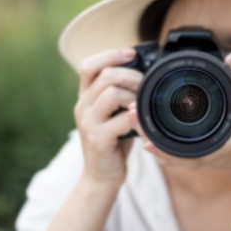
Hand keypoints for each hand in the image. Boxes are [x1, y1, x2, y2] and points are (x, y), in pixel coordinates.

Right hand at [74, 48, 142, 185]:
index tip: (132, 53)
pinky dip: (137, 120)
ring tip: (143, 107)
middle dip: (133, 76)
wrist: (101, 176)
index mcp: (86, 96)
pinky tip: (143, 125)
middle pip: (106, 75)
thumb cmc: (113, 142)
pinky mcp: (97, 139)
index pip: (90, 65)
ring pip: (112, 94)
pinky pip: (121, 120)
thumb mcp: (114, 114)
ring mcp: (88, 123)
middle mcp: (82, 106)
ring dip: (134, 96)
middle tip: (147, 86)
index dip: (111, 55)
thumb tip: (146, 72)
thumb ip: (121, 94)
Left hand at [128, 53, 230, 181]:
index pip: (176, 147)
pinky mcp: (198, 158)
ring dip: (148, 137)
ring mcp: (198, 160)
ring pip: (165, 154)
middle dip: (144, 132)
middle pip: (163, 150)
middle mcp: (202, 158)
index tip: (138, 117)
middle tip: (128, 111)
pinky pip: (172, 155)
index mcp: (212, 149)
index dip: (154, 134)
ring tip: (130, 118)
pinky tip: (145, 132)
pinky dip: (157, 145)